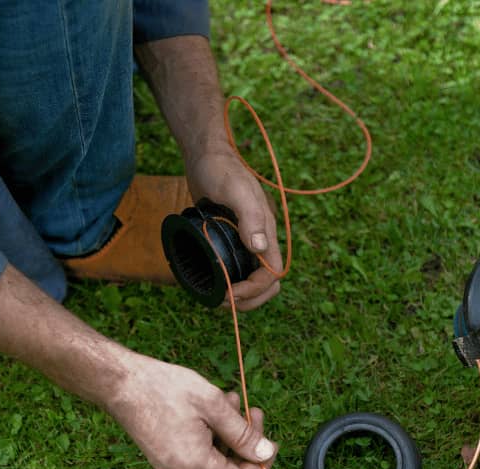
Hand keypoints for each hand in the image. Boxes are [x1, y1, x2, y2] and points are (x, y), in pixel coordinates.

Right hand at [107, 352, 276, 468]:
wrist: (122, 384)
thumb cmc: (164, 389)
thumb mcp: (213, 404)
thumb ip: (242, 433)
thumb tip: (266, 453)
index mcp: (195, 466)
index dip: (260, 466)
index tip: (266, 439)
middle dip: (246, 443)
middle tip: (251, 411)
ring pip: (216, 461)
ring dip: (229, 434)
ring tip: (229, 401)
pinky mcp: (167, 459)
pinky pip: (200, 456)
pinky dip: (213, 436)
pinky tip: (213, 409)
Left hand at [185, 150, 282, 310]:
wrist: (207, 156)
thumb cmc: (221, 169)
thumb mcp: (235, 190)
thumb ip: (250, 216)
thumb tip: (260, 247)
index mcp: (266, 232)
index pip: (271, 275)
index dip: (253, 290)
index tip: (229, 293)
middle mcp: (260, 239)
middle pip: (268, 283)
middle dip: (250, 300)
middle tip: (223, 301)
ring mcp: (247, 240)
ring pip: (253, 279)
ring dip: (241, 296)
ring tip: (218, 298)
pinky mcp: (232, 238)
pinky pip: (239, 268)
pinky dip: (231, 282)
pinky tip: (215, 282)